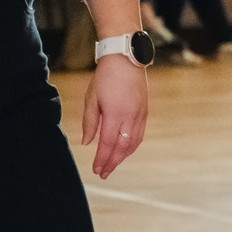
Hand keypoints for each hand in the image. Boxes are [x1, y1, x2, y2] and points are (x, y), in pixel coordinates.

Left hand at [80, 55, 147, 177]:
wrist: (125, 58)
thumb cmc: (105, 76)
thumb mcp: (92, 98)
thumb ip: (90, 122)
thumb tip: (87, 142)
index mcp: (115, 113)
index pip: (108, 144)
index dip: (102, 159)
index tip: (96, 170)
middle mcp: (130, 116)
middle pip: (122, 147)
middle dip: (112, 162)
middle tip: (103, 173)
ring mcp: (140, 114)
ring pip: (133, 143)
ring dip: (123, 157)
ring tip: (113, 164)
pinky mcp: (145, 111)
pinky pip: (139, 134)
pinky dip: (132, 146)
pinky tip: (125, 150)